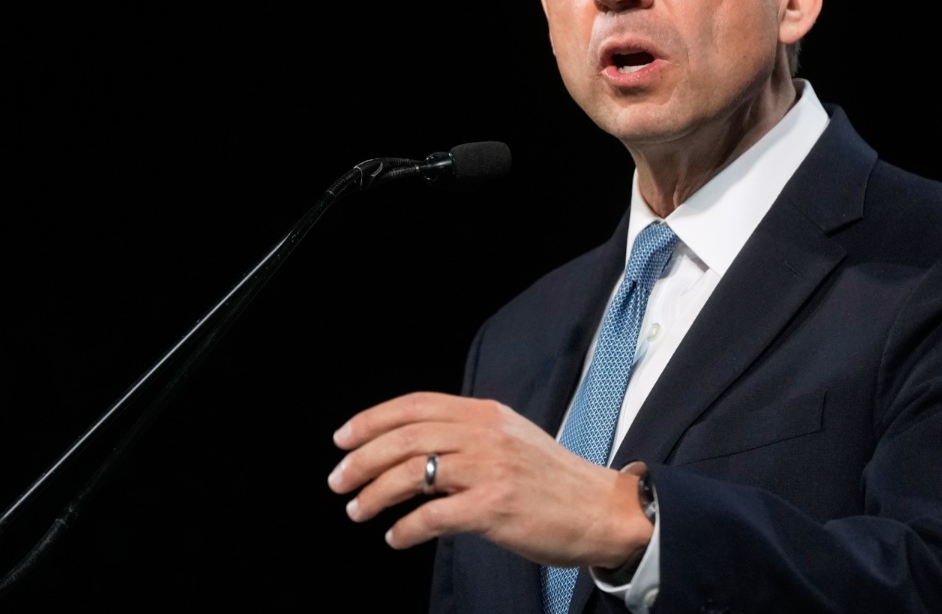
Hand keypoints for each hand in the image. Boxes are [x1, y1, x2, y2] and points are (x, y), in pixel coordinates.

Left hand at [327, 391, 651, 567]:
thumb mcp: (513, 440)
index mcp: (488, 414)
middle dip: (361, 459)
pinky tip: (396, 537)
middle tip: (338, 480)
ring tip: (357, 510)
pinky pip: (433, 515)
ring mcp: (492, 469)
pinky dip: (406, 529)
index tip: (343, 439)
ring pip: (412, 473)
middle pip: (406, 437)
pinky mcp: (495, 507)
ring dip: (375, 494)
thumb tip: (415, 446)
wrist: (603, 510)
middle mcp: (487, 434)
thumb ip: (470, 436)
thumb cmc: (555, 482)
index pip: (417, 405)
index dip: (372, 420)